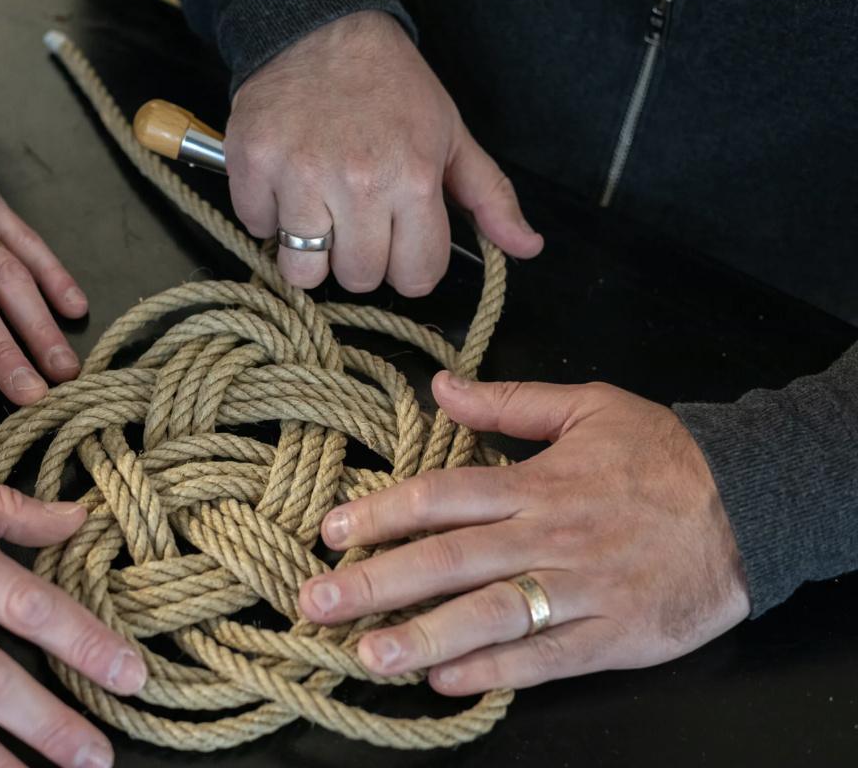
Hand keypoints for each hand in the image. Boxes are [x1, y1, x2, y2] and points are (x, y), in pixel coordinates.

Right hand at [227, 10, 542, 294]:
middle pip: (358, 279)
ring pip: (302, 271)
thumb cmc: (391, 86)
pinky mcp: (253, 164)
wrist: (323, 30)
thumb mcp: (451, 136)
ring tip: (317, 211)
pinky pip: (258, 229)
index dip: (408, 264)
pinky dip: (268, 215)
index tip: (397, 241)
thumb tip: (526, 247)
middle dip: (359, 258)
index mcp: (414, 179)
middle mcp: (358, 182)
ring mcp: (299, 175)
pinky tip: (286, 185)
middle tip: (355, 219)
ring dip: (309, 250)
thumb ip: (490, 198)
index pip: (415, 277)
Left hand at [299, 373, 749, 694]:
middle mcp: (548, 536)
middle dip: (378, 582)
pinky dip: (496, 671)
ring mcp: (579, 589)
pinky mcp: (611, 635)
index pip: (443, 496)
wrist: (750, 506)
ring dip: (425, 636)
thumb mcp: (591, 408)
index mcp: (537, 482)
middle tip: (316, 602)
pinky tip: (446, 681)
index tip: (332, 531)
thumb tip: (440, 385)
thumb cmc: (664, 456)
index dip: (383, 513)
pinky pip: (546, 659)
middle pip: (451, 560)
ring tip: (368, 654)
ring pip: (491, 614)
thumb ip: (510, 401)